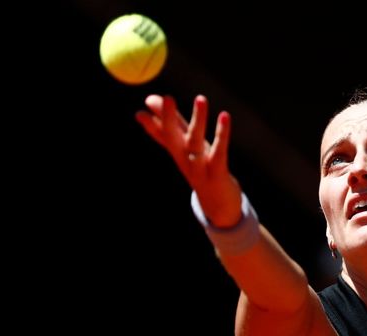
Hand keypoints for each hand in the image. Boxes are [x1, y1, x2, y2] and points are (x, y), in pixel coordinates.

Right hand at [136, 94, 241, 226]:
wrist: (219, 206)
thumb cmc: (202, 171)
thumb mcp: (184, 149)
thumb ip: (168, 128)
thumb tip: (143, 108)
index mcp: (178, 154)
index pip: (163, 136)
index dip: (152, 123)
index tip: (142, 108)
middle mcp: (185, 161)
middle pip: (174, 139)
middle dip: (169, 119)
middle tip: (166, 97)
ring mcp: (200, 168)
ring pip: (196, 143)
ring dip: (198, 120)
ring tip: (200, 98)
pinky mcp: (218, 173)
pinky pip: (220, 151)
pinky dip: (222, 134)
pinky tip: (224, 115)